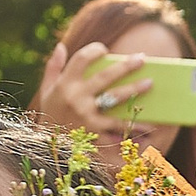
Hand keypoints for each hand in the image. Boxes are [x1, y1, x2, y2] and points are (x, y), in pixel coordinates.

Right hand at [36, 40, 152, 138]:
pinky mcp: (96, 133)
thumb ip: (53, 68)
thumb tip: (60, 46)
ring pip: (115, 99)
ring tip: (149, 83)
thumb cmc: (50, 116)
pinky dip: (134, 124)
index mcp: (64, 85)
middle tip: (142, 59)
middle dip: (125, 66)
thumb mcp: (46, 92)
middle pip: (105, 76)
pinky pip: (119, 126)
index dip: (94, 50)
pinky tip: (149, 121)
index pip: (81, 59)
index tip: (104, 49)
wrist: (47, 150)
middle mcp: (76, 98)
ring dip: (134, 90)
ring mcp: (87, 116)